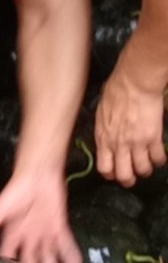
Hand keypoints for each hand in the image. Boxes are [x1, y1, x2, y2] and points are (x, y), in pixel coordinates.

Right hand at [0, 169, 81, 262]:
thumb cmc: (15, 191)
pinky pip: (66, 244)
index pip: (10, 258)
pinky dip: (70, 257)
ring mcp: (45, 233)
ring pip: (48, 257)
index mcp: (12, 235)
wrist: (37, 174)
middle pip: (30, 262)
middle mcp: (29, 238)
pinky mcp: (59, 227)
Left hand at [94, 69, 165, 184]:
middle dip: (129, 180)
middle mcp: (118, 144)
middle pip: (123, 174)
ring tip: (148, 166)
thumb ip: (104, 130)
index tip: (115, 173)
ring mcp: (136, 143)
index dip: (111, 174)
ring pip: (142, 169)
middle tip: (133, 177)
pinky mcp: (153, 138)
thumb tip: (107, 137)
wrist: (134, 82)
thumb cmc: (116, 90)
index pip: (104, 167)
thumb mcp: (102, 113)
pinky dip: (160, 160)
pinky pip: (158, 158)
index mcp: (103, 138)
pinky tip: (160, 157)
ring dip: (146, 170)